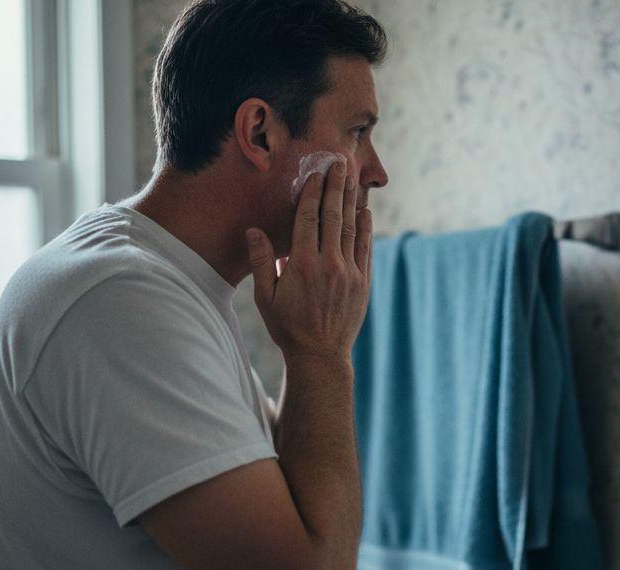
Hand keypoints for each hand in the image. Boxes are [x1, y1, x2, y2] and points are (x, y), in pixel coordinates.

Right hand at [246, 160, 372, 360]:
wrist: (320, 355)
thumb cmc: (287, 326)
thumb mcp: (265, 298)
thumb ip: (262, 262)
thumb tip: (253, 230)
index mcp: (302, 265)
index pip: (308, 219)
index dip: (312, 193)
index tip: (315, 174)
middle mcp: (329, 265)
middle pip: (333, 216)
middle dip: (336, 187)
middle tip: (339, 163)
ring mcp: (350, 273)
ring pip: (352, 228)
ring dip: (352, 201)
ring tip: (353, 179)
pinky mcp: (363, 282)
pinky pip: (366, 248)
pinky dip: (366, 228)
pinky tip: (365, 211)